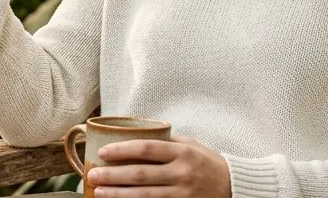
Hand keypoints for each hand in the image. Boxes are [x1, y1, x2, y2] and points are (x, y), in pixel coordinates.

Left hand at [88, 136, 230, 197]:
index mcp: (182, 153)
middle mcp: (182, 174)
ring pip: (144, 196)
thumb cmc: (207, 163)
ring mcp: (182, 194)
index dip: (122, 150)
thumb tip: (135, 135)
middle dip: (113, 175)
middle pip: (141, 175)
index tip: (103, 152)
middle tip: (93, 174)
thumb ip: (166, 141)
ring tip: (99, 192)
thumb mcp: (191, 145)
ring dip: (118, 195)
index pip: (146, 149)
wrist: (234, 187)